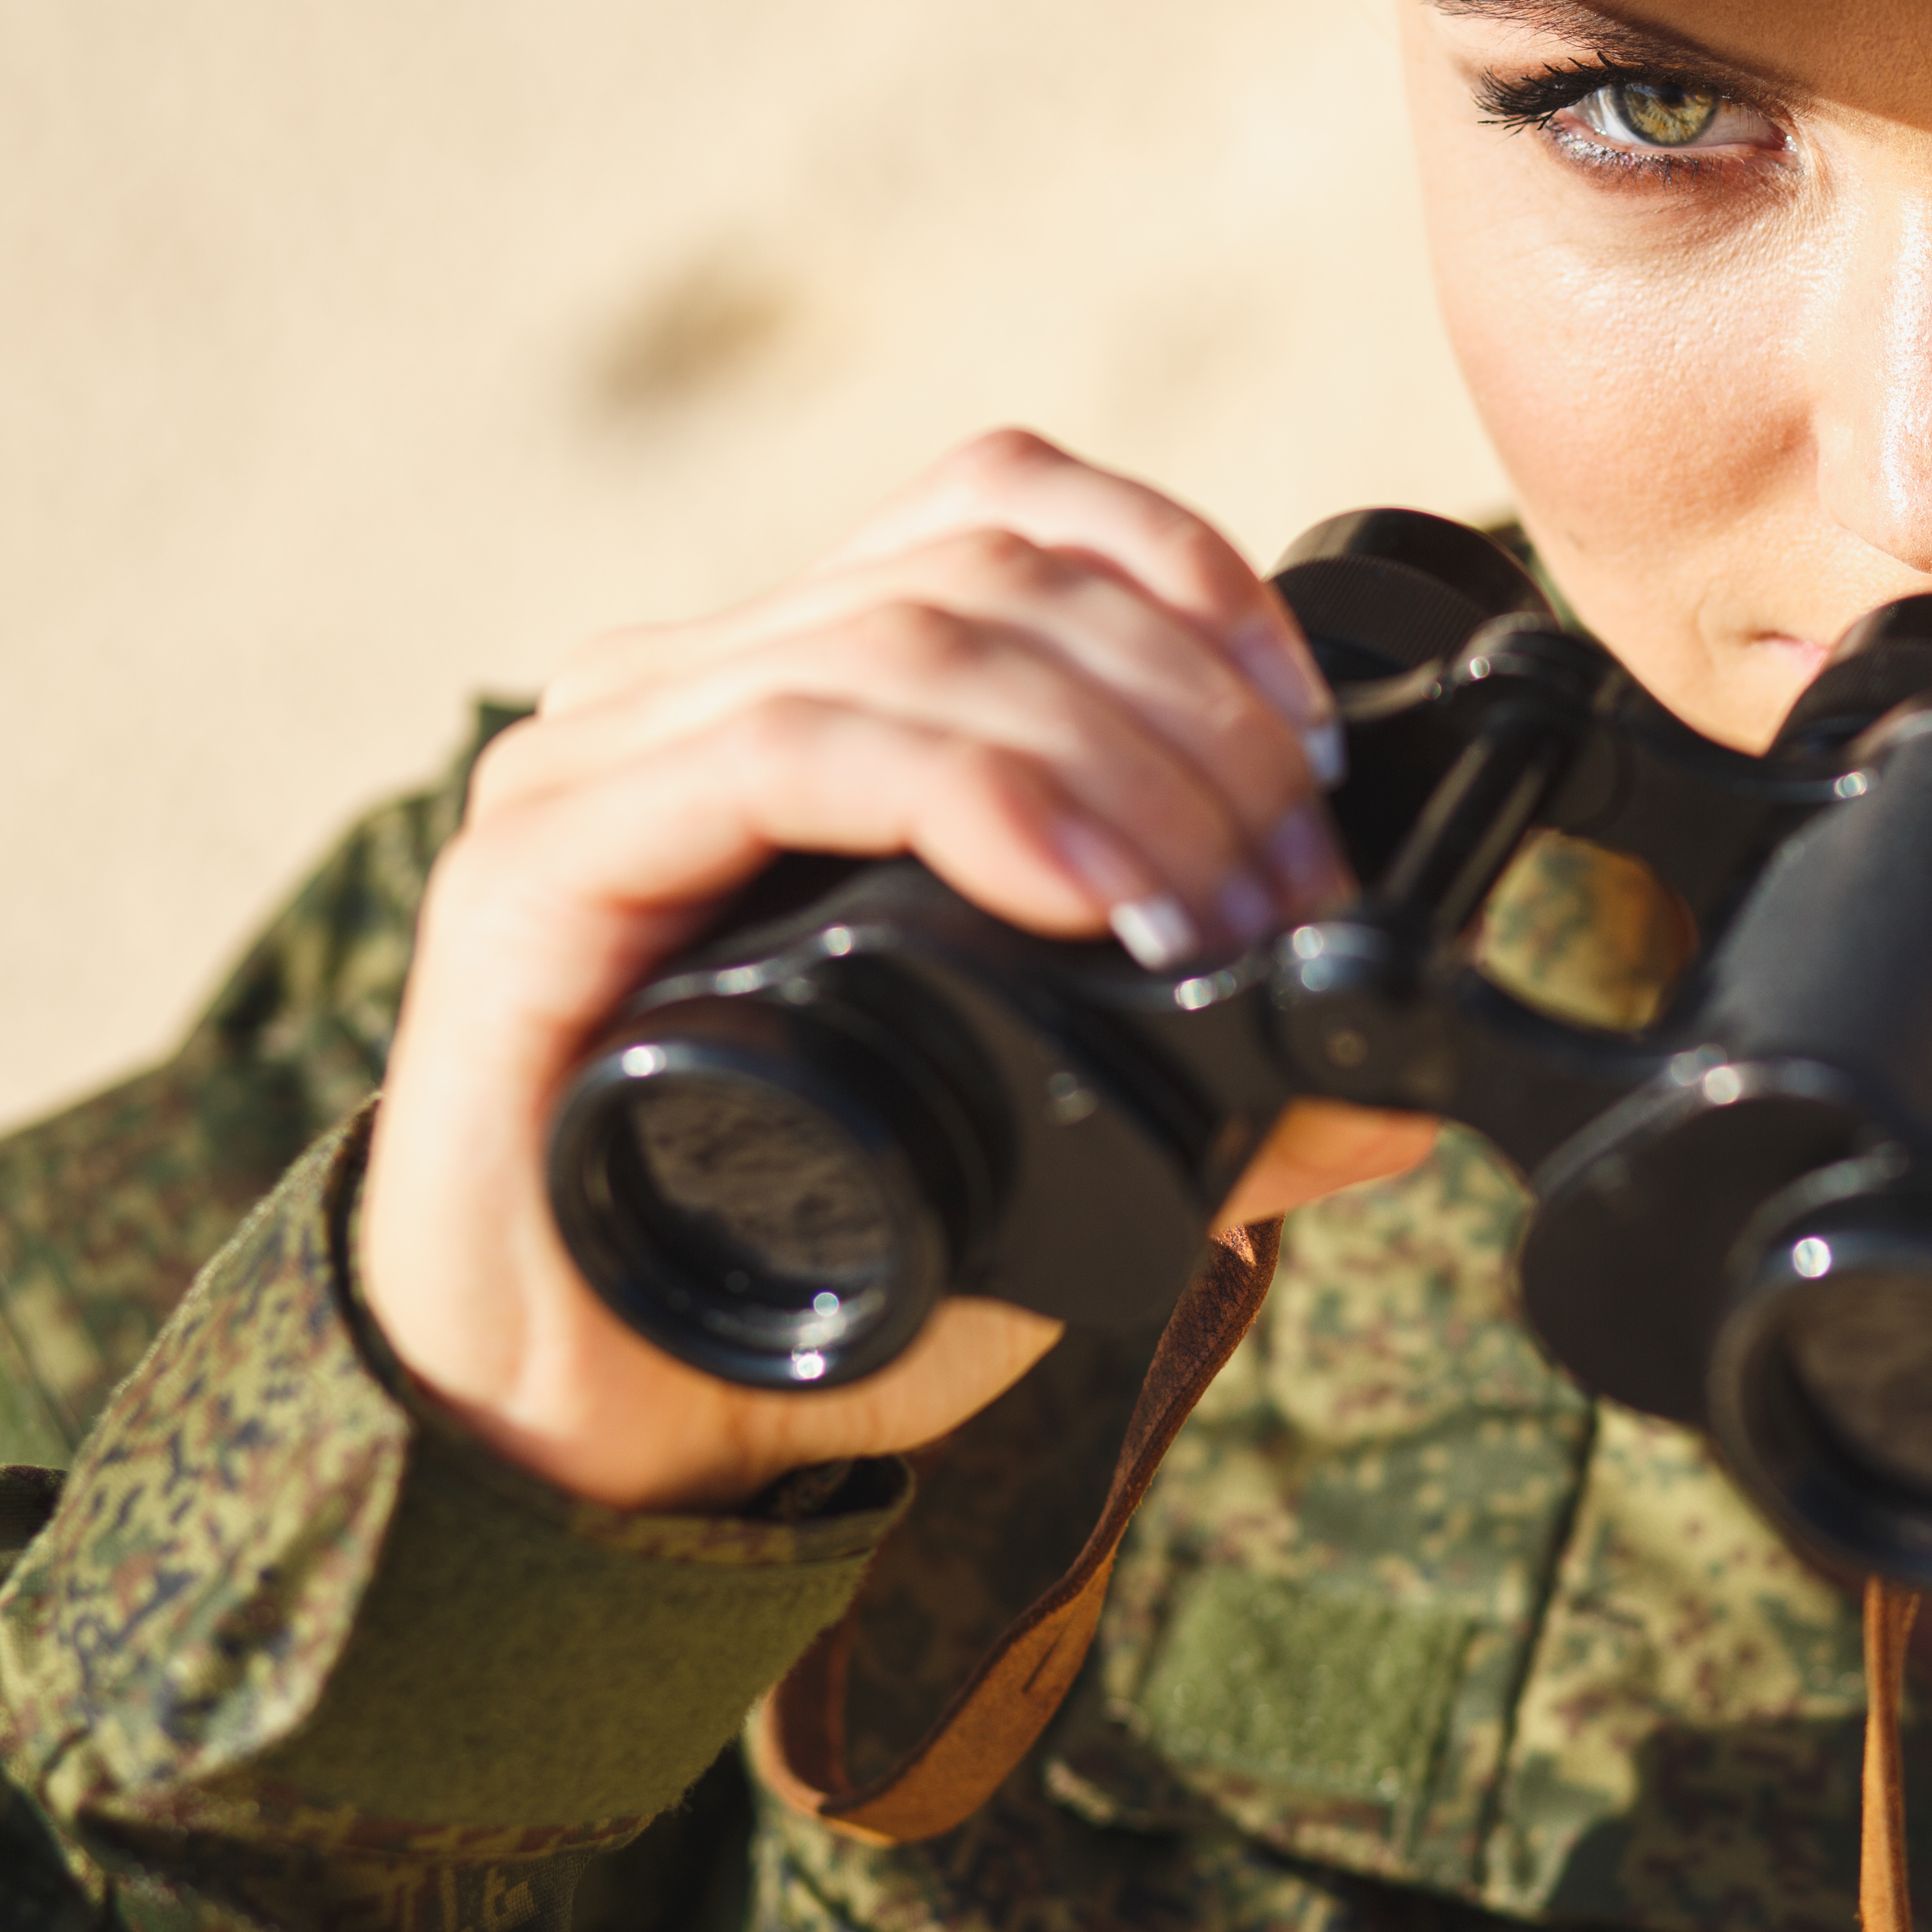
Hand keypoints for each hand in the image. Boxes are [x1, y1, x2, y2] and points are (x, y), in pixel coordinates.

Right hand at [358, 431, 1439, 1510]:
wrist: (600, 1421)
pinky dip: (969, 796)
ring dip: (1118, 766)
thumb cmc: (807, 1259)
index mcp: (804, 690)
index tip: (1308, 740)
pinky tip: (1080, 895)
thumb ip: (1218, 1085)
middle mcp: (688, 688)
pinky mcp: (539, 869)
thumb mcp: (1054, 1144)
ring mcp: (602, 763)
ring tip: (1220, 915)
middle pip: (991, 572)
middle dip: (1191, 715)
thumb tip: (1392, 1061)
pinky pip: (776, 747)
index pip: (1007, 511)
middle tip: (1294, 883)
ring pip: (912, 641)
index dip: (1185, 577)